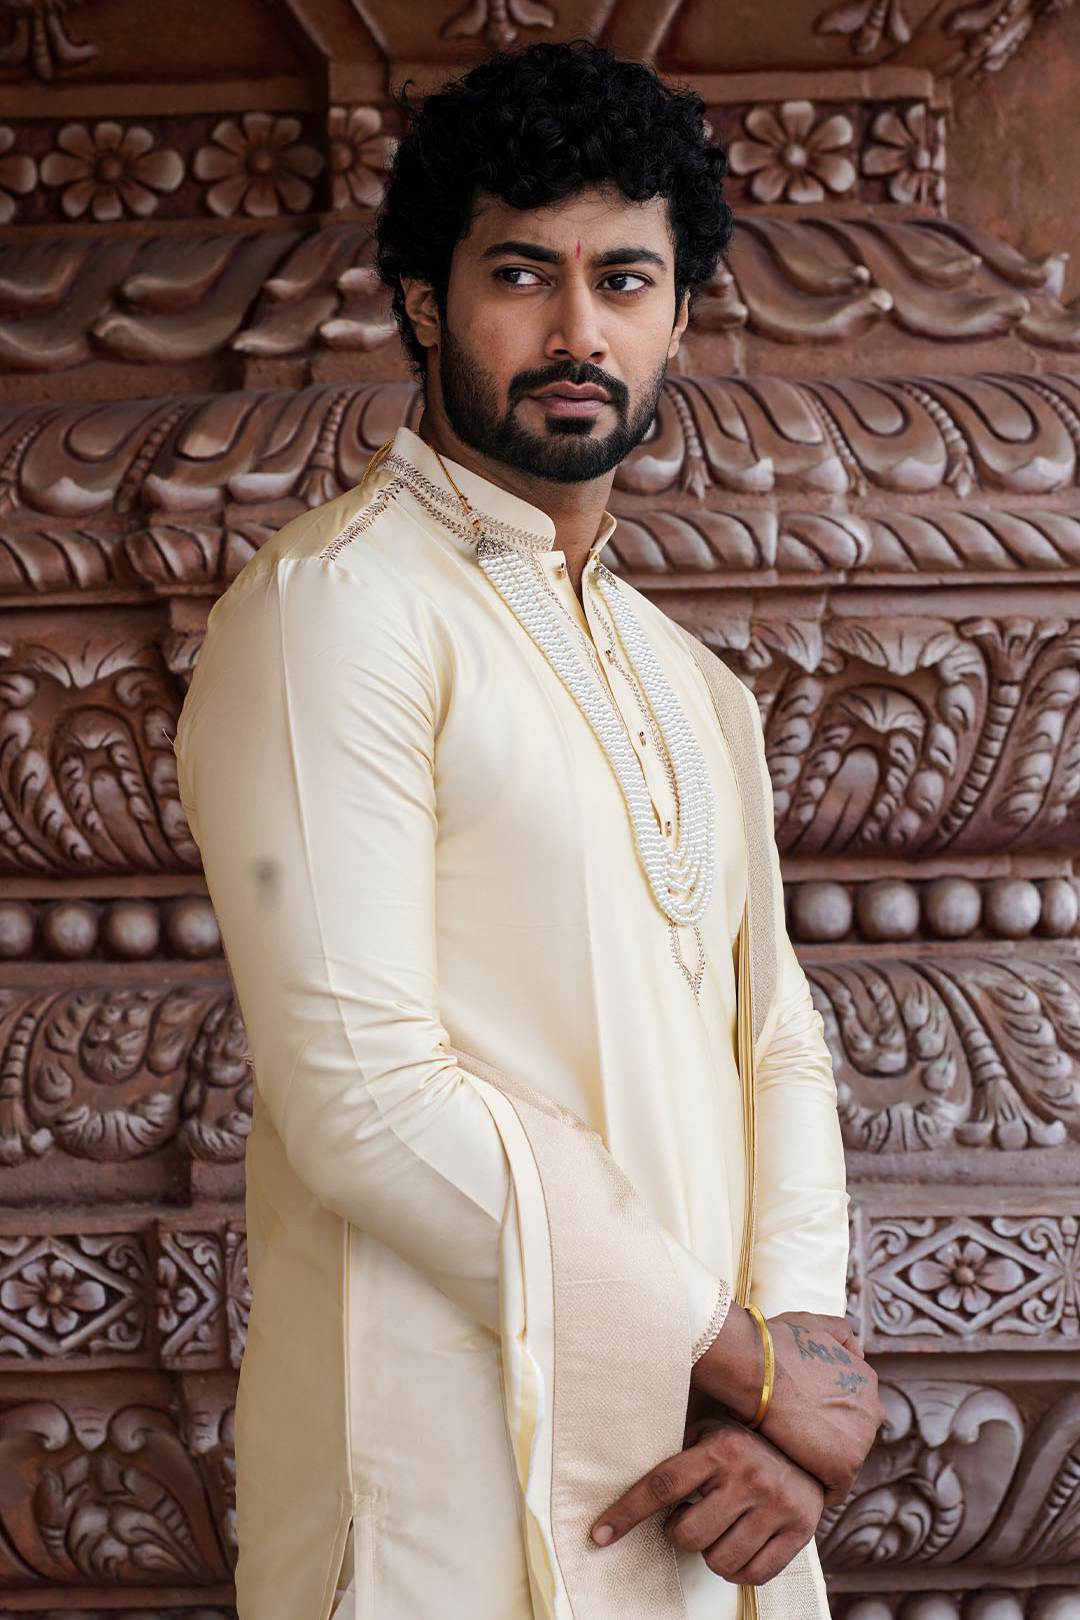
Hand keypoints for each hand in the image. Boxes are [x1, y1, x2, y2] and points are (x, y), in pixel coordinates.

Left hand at [590, 1415, 824, 1586]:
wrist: (810, 1453)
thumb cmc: (745, 1446)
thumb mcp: (710, 1432)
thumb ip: (677, 1450)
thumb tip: (623, 1461)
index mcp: (719, 1448)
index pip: (662, 1485)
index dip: (627, 1512)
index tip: (600, 1533)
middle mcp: (748, 1476)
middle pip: (688, 1535)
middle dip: (680, 1534)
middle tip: (691, 1518)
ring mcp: (776, 1506)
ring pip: (718, 1561)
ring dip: (710, 1553)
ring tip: (719, 1530)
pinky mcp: (798, 1532)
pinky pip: (752, 1576)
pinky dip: (737, 1571)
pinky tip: (738, 1546)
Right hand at [692, 1307, 883, 1504]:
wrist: (756, 1366)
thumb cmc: (777, 1343)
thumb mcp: (815, 1324)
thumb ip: (842, 1336)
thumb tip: (858, 1353)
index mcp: (866, 1379)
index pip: (852, 1409)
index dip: (826, 1417)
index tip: (802, 1419)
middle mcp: (873, 1410)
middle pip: (851, 1437)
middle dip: (827, 1440)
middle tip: (792, 1439)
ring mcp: (862, 1440)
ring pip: (843, 1462)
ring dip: (820, 1463)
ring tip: (789, 1458)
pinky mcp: (845, 1466)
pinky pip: (835, 1489)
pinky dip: (817, 1488)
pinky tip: (794, 1478)